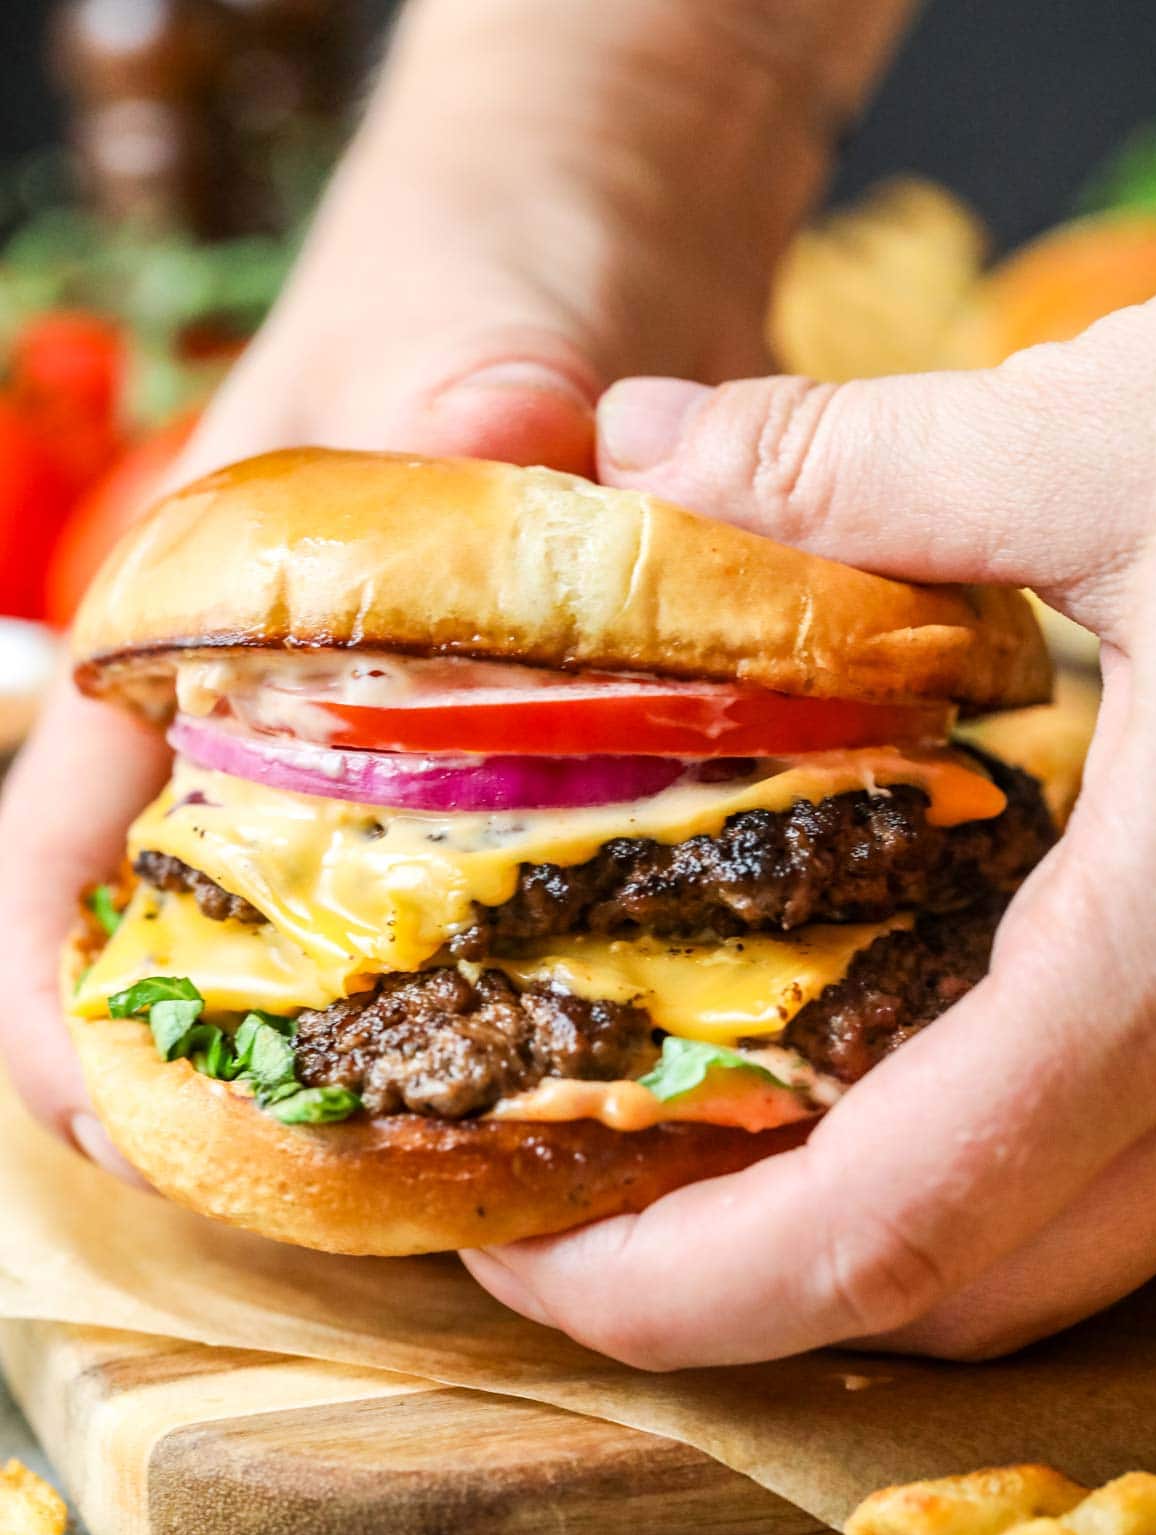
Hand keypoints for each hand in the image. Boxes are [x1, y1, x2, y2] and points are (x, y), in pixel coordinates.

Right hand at [0, 0, 906, 1166]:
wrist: (619, 248)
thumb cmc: (484, 262)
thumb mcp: (460, 319)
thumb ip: (467, 391)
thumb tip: (497, 433)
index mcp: (179, 641)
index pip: (56, 844)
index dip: (48, 1000)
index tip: (109, 1116)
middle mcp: (275, 727)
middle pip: (196, 941)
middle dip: (228, 1075)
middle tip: (331, 1187)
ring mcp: (404, 764)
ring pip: (355, 955)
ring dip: (387, 1060)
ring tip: (466, 1163)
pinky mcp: (532, 772)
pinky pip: (517, 918)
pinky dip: (540, 990)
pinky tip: (608, 1048)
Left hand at [464, 286, 1155, 1366]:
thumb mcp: (1136, 433)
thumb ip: (865, 463)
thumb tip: (651, 445)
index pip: (885, 1217)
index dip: (680, 1285)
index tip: (519, 1260)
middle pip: (952, 1287)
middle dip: (730, 1294)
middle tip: (561, 1213)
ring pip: (1047, 1260)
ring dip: (843, 1256)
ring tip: (672, 1164)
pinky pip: (1112, 1176)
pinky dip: (953, 1180)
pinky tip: (843, 1081)